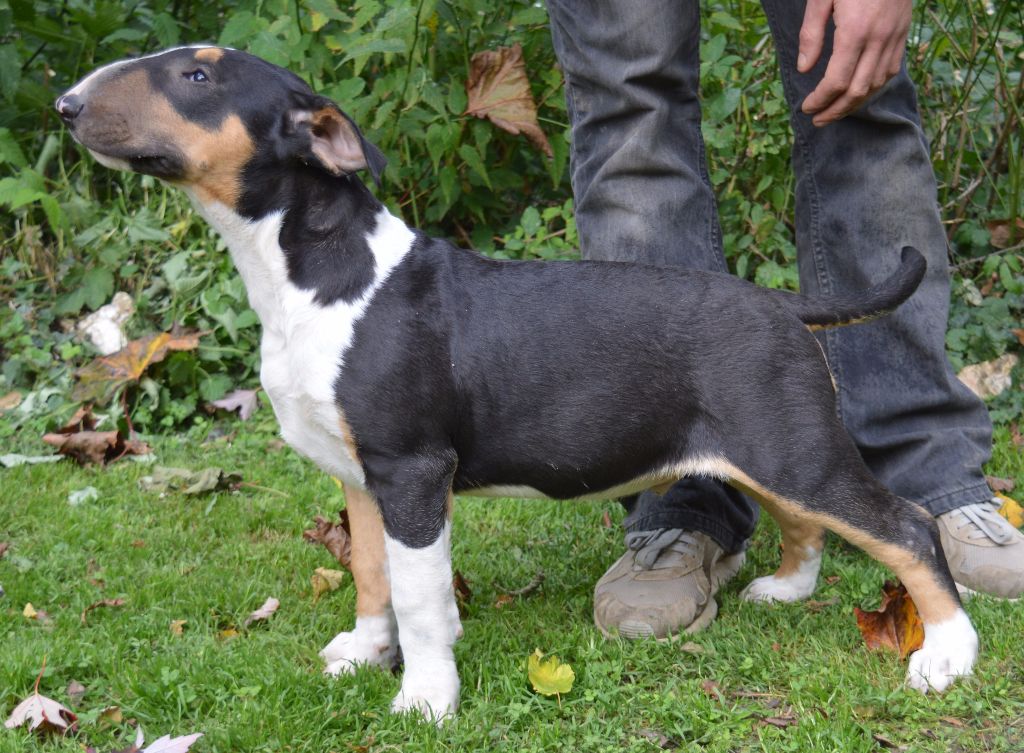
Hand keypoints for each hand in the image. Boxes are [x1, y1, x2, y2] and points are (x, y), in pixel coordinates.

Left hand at [798, 0, 911, 125]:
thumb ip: (811, 33)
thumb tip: (805, 69)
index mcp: (855, 31)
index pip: (837, 81)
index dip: (820, 100)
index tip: (806, 108)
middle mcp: (878, 39)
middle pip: (857, 91)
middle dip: (836, 111)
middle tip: (817, 120)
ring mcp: (894, 36)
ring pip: (876, 84)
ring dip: (855, 103)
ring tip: (835, 111)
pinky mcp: (903, 32)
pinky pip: (890, 69)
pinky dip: (873, 86)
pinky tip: (859, 91)